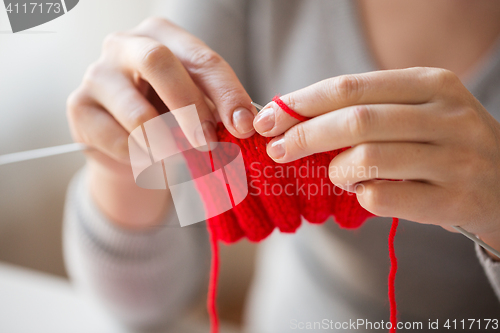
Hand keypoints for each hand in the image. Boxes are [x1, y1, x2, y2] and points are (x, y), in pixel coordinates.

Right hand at [67, 17, 255, 228]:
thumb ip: (218, 108)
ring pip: (136, 112)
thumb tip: (247, 123)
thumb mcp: (197, 104)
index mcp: (162, 36)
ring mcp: (96, 74)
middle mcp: (125, 45)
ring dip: (167, 145)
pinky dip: (142, 160)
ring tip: (180, 161)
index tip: (245, 127)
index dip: (227, 93)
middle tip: (208, 142)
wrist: (127, 144)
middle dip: (190, 107)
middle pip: (157, 62)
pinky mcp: (78, 107)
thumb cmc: (168, 116)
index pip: (201, 58)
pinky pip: (118, 140)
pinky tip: (151, 163)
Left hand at [254, 67, 499, 251]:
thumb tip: (291, 117)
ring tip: (336, 173)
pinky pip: (383, 197)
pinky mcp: (453, 200)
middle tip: (277, 149)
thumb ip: (365, 109)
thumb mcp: (416, 111)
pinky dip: (360, 195)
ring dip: (336, 169)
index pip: (350, 87)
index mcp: (431, 84)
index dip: (302, 103)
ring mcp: (455, 159)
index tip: (268, 118)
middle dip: (305, 135)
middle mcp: (447, 116)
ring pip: (367, 159)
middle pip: (355, 121)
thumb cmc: (442, 143)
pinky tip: (363, 192)